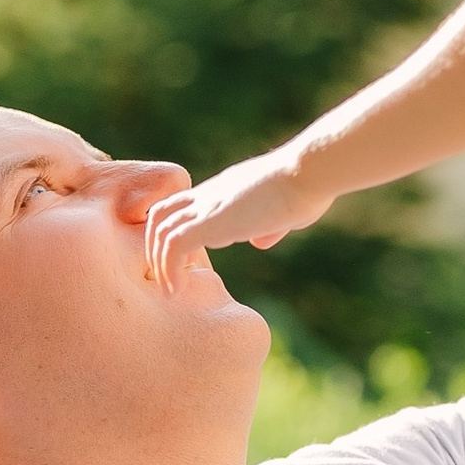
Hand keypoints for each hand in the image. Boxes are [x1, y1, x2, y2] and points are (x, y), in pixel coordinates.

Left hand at [144, 152, 330, 289]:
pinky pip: (174, 245)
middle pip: (160, 214)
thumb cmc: (306, 189)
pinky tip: (177, 290)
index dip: (174, 234)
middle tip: (166, 279)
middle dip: (156, 248)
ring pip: (160, 229)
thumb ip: (268, 227)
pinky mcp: (211, 220)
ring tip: (170, 291)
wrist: (308, 173)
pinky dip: (169, 269)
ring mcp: (208, 206)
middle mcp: (209, 195)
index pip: (182, 207)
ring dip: (159, 263)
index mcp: (223, 191)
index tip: (184, 263)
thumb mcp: (284, 212)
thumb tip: (259, 241)